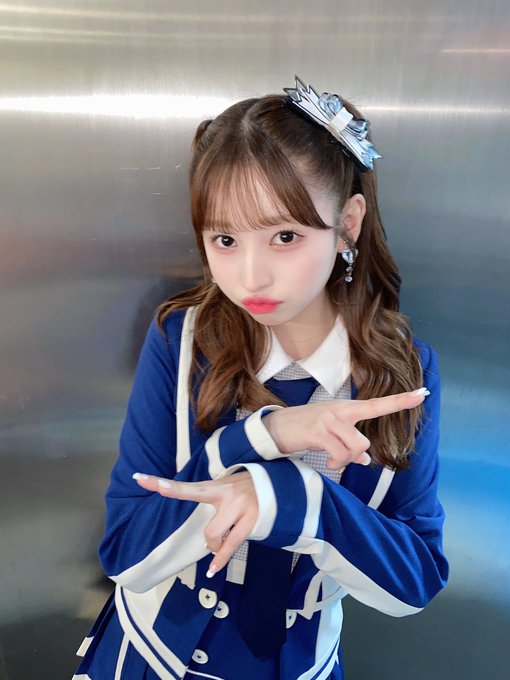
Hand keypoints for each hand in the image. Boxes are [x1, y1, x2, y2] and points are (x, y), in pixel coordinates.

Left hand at [133, 470, 257, 576]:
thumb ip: (210, 498)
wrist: (276, 486)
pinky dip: (221, 559)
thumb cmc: (245, 489)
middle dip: (209, 540)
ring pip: (215, 537)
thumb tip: (193, 520)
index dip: (164, 486)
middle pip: (207, 528)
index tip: (140, 479)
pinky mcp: (251, 521)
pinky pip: (232, 546)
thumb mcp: (226, 486)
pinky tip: (213, 570)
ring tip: (226, 542)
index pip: (187, 488)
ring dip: (216, 546)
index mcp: (217, 486)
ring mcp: (240, 509)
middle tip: (213, 541)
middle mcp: (227, 496)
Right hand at [262, 388, 429, 469]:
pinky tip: (327, 462)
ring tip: (331, 460)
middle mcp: (340, 411)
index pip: (377, 404)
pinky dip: (335, 463)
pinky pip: (338, 453)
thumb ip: (349, 444)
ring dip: (343, 461)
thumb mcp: (329, 434)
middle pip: (363, 441)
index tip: (422, 394)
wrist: (275, 427)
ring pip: (353, 448)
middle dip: (354, 456)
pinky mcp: (318, 432)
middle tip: (338, 459)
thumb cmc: (305, 429)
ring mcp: (328, 420)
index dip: (401, 401)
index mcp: (346, 409)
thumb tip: (364, 461)